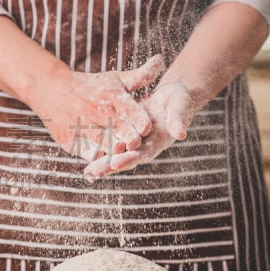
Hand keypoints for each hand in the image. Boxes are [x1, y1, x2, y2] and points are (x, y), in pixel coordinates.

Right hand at [28, 55, 165, 159]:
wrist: (52, 89)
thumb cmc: (90, 86)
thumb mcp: (115, 79)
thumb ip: (140, 76)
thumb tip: (161, 61)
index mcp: (112, 97)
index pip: (130, 111)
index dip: (139, 121)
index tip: (145, 128)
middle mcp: (98, 112)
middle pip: (117, 128)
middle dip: (127, 137)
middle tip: (135, 144)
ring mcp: (83, 125)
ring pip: (100, 140)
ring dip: (111, 148)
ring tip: (119, 153)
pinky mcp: (71, 138)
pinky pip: (84, 151)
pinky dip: (93, 156)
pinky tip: (101, 160)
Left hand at [83, 81, 198, 176]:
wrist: (173, 97)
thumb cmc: (179, 101)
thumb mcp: (180, 108)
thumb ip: (178, 120)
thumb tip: (181, 134)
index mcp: (158, 142)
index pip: (142, 154)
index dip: (129, 159)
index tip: (115, 164)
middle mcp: (145, 146)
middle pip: (126, 158)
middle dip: (109, 166)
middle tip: (94, 173)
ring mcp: (136, 143)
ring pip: (117, 155)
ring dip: (103, 163)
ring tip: (88, 172)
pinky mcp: (128, 136)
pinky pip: (114, 145)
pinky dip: (101, 150)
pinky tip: (87, 156)